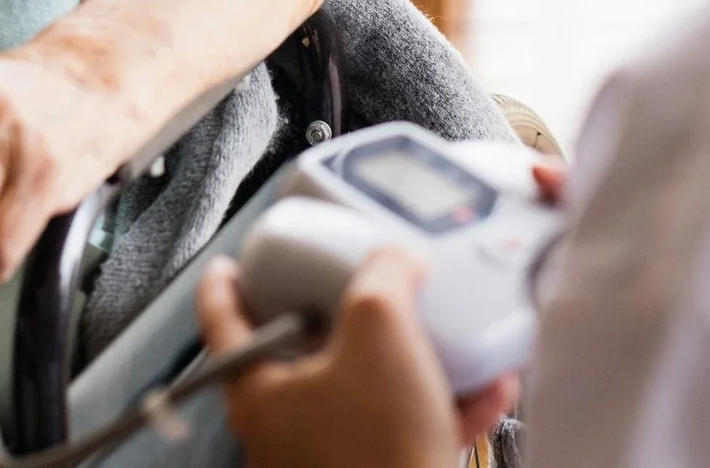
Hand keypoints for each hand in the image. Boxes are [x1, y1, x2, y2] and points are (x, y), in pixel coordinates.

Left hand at [196, 247, 518, 467]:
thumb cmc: (380, 445)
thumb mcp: (379, 327)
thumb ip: (384, 276)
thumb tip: (397, 261)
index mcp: (258, 393)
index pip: (222, 323)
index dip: (225, 283)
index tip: (231, 263)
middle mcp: (286, 429)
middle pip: (300, 351)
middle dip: (339, 313)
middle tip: (353, 283)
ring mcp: (333, 456)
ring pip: (366, 388)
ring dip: (411, 357)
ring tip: (442, 331)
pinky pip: (409, 425)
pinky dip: (446, 402)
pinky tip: (487, 384)